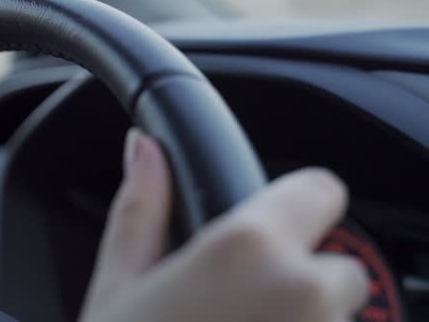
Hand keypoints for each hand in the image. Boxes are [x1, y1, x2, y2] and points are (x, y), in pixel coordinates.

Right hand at [80, 129, 368, 321]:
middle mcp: (303, 293)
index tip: (274, 221)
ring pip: (334, 314)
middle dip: (296, 277)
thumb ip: (140, 206)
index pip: (322, 190)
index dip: (297, 203)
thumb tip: (141, 149)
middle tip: (236, 301)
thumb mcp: (119, 281)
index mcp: (247, 249)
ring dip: (300, 318)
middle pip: (333, 265)